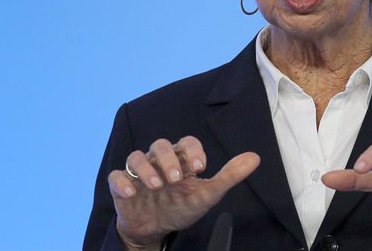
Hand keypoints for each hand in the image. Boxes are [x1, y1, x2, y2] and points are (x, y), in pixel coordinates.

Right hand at [107, 136, 259, 249]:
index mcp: (181, 159)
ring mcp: (139, 173)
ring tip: (158, 186)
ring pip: (136, 157)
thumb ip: (230, 175)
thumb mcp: (208, 194)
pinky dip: (122, 181)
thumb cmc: (182, 206)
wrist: (157, 229)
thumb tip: (255, 158)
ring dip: (146, 169)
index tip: (200, 167)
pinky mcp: (122, 186)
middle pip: (160, 145)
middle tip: (177, 178)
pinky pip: (116, 176)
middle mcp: (159, 161)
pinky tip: (131, 192)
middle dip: (168, 159)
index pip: (187, 142)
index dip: (193, 150)